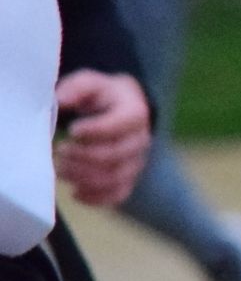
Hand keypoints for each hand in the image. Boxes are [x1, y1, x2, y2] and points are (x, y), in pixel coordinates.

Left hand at [53, 70, 148, 206]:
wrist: (119, 108)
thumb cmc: (100, 95)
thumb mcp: (89, 82)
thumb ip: (76, 88)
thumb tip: (60, 100)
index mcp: (134, 113)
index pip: (119, 126)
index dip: (94, 131)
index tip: (72, 130)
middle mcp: (141, 139)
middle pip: (115, 155)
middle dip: (83, 157)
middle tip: (60, 151)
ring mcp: (136, 161)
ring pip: (115, 178)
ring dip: (84, 178)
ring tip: (61, 170)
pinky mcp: (129, 178)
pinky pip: (118, 194)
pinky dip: (96, 198)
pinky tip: (75, 192)